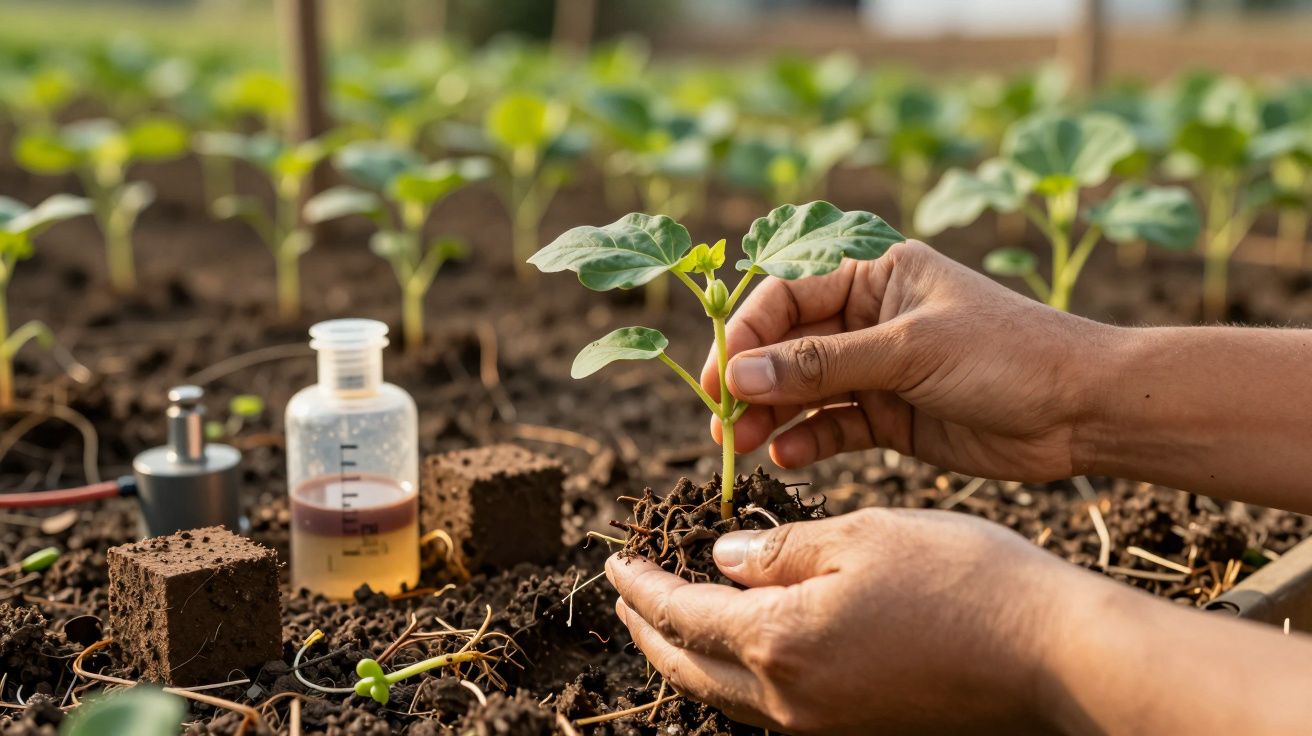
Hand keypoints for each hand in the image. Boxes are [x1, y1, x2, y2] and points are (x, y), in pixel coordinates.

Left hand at [606, 508, 1083, 733]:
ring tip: (667, 621)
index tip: (613, 561)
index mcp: (779, 641)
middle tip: (625, 594)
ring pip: (723, 694)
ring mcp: (822, 726)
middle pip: (689, 666)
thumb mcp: (859, 535)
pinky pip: (765, 708)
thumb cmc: (961, 578)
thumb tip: (721, 559)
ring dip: (685, 655)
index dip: (641, 586)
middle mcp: (788, 699)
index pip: (680, 614)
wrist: (1051, 654)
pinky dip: (732, 674)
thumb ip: (778, 551)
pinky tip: (740, 649)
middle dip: (648, 628)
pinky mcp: (855, 732)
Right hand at [701, 240, 1112, 481]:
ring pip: (804, 390)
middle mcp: (869, 318)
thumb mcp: (910, 351)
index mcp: (875, 274)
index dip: (748, 334)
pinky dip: (808, 441)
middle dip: (753, 382)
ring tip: (744, 445)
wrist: (1083, 412)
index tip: (721, 377)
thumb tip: (741, 376)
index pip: (786, 294)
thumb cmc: (1009, 355)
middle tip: (722, 422)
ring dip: (771, 415)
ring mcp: (878, 369)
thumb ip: (823, 364)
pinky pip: (833, 426)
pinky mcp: (890, 417)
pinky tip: (788, 457)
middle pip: (786, 346)